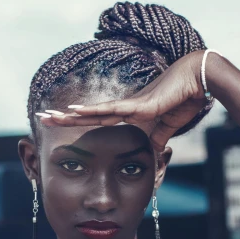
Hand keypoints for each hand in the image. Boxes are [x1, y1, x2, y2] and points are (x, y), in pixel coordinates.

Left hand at [35, 50, 209, 153]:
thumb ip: (156, 142)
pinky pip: (110, 110)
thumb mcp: (167, 129)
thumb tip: (152, 156)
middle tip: (41, 118)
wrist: (198, 82)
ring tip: (48, 116)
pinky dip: (91, 111)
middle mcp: (124, 108)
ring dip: (69, 116)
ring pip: (93, 112)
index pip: (98, 121)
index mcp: (129, 115)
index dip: (78, 123)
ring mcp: (129, 106)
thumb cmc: (184, 100)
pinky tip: (74, 111)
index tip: (60, 124)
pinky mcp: (139, 105)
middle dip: (64, 118)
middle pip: (88, 115)